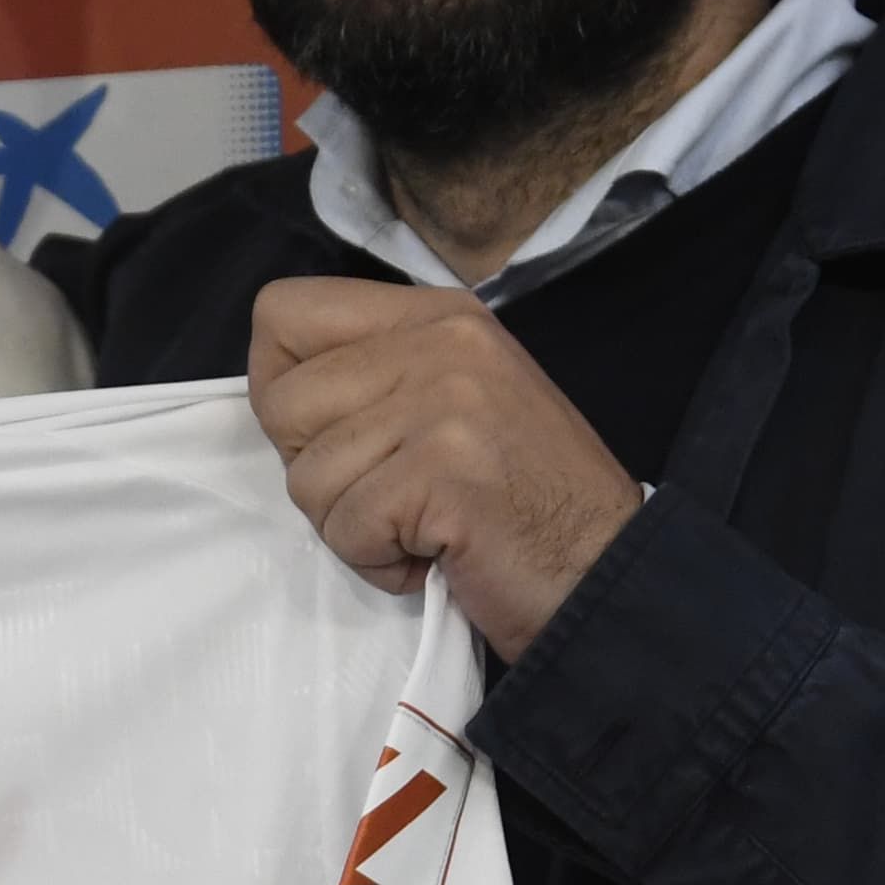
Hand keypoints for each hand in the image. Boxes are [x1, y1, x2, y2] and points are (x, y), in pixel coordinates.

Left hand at [246, 278, 641, 658]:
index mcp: (437, 315)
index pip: (283, 310)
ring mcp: (445, 401)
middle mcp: (441, 340)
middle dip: (316, 472)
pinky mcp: (444, 470)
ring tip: (424, 529)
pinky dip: (381, 564)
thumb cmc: (527, 504)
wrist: (605, 574)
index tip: (328, 434)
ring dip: (352, 528)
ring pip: (308, 475)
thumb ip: (378, 376)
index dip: (278, 384)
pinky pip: (347, 528)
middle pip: (282, 401)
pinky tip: (439, 556)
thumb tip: (280, 391)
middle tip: (388, 496)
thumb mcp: (457, 401)